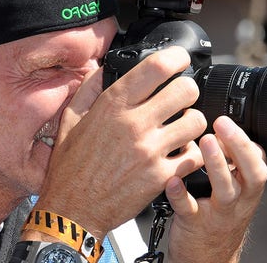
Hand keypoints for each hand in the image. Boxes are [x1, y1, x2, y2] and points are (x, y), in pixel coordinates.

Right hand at [32, 46, 206, 237]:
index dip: (177, 58)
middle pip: (186, 90)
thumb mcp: (70, 120)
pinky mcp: (161, 176)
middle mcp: (133, 124)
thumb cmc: (70, 168)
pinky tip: (179, 154)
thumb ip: (88, 89)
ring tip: (181, 128)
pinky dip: (192, 154)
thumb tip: (102, 68)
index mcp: (113, 106)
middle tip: (181, 98)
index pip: (157, 67)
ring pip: (196, 122)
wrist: (73, 210)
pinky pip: (195, 155)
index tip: (180, 60)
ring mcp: (150, 151)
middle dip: (188, 91)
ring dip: (192, 122)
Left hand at [166, 116, 266, 262]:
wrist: (208, 258)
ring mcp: (218, 214)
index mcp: (247, 188)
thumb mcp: (230, 188)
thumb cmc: (216, 216)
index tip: (226, 121)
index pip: (257, 161)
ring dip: (217, 165)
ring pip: (225, 190)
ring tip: (204, 142)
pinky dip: (180, 195)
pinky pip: (188, 209)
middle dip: (238, 146)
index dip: (245, 141)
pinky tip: (172, 181)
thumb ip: (225, 161)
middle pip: (251, 173)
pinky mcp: (195, 224)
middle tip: (221, 124)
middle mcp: (238, 201)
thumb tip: (208, 126)